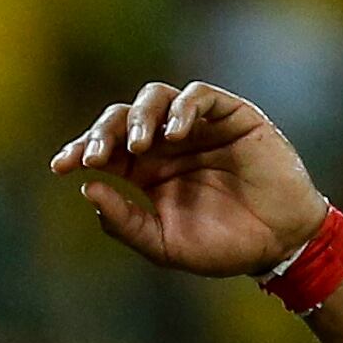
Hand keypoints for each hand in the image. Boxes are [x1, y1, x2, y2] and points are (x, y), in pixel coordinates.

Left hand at [49, 80, 328, 276]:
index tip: (62, 166)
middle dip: (103, 133)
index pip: (105, 148)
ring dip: (140, 117)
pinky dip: (184, 108)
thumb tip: (88, 188)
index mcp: (146, 170)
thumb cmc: (224, 247)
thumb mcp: (165, 245)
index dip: (80, 151)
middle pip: (123, 117)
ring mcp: (199, 125)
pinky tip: (175, 133)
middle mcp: (167, 142)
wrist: (280, 245)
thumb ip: (126, 222)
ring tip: (138, 145)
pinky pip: (200, 95)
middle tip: (93, 156)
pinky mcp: (231, 115)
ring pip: (156, 97)